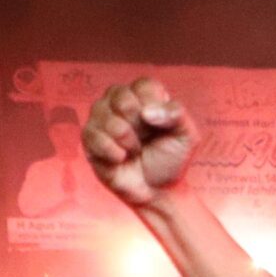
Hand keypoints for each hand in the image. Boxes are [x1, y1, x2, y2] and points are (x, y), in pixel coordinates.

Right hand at [82, 78, 196, 207]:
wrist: (157, 191)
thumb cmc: (170, 159)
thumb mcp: (186, 136)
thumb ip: (176, 115)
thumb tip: (148, 112)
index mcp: (144, 95)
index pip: (143, 85)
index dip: (153, 106)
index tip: (162, 126)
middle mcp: (119, 100)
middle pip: (121, 97)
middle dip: (138, 125)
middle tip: (146, 139)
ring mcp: (101, 118)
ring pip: (104, 114)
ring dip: (126, 139)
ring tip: (135, 151)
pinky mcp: (89, 138)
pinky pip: (92, 134)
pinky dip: (111, 150)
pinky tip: (121, 158)